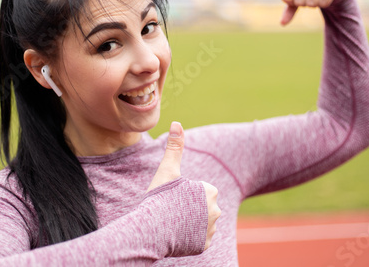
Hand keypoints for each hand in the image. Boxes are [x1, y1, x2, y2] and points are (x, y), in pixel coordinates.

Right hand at [146, 121, 220, 249]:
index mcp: (210, 191)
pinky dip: (189, 238)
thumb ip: (175, 147)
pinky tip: (177, 235)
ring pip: (200, 222)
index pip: (199, 190)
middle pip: (200, 206)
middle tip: (171, 210)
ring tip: (172, 222)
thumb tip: (176, 122)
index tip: (172, 197)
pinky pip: (198, 239)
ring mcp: (211, 229)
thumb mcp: (167, 170)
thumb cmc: (159, 198)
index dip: (183, 193)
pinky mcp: (205, 245)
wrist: (151, 230)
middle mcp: (216, 210)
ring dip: (189, 223)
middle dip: (188, 208)